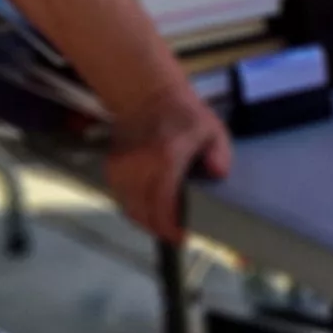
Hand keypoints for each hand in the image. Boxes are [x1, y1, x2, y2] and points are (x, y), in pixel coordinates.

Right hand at [104, 87, 232, 243]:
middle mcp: (139, 166)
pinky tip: (149, 210)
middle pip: (143, 211)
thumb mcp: (211, 129)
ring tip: (164, 225)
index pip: (162, 201)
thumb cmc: (184, 115)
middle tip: (175, 235)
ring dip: (146, 221)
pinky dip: (134, 208)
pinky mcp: (112, 169)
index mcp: (166, 157)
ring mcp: (122, 168)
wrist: (146, 96)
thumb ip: (220, 152)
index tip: (181, 237)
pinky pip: (121, 198)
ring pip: (130, 208)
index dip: (169, 225)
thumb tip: (219, 174)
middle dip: (159, 228)